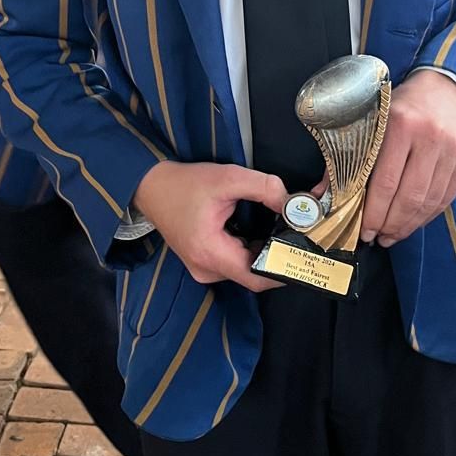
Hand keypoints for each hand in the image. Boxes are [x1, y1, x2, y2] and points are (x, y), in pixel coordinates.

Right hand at [133, 161, 286, 292]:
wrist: (152, 187)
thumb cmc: (185, 184)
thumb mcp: (227, 178)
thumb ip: (263, 187)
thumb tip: (290, 203)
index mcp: (210, 254)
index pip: (256, 277)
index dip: (283, 269)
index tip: (303, 253)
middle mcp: (207, 270)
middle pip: (254, 273)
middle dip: (278, 254)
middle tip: (298, 233)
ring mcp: (204, 269)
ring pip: (246, 268)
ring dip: (265, 251)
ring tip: (282, 228)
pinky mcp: (205, 262)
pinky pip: (236, 263)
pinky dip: (252, 249)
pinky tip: (261, 230)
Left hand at [361, 69, 455, 246]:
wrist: (445, 89)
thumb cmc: (402, 106)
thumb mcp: (372, 120)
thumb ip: (347, 157)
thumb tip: (321, 194)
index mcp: (400, 125)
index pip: (385, 182)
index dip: (373, 213)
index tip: (364, 230)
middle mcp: (429, 138)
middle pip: (408, 198)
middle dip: (390, 225)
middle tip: (378, 237)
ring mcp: (451, 151)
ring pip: (428, 203)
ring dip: (409, 225)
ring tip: (393, 235)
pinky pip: (445, 199)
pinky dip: (427, 216)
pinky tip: (413, 222)